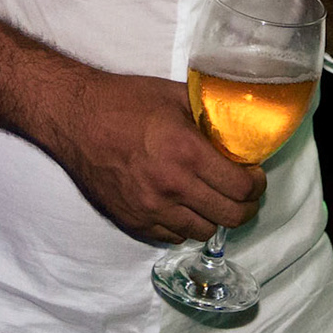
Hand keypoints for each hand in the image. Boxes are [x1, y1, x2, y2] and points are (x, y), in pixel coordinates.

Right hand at [38, 69, 263, 243]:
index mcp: (187, 153)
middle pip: (230, 217)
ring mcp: (151, 209)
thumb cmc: (125, 102)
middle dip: (245, 206)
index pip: (242, 188)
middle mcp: (172, 188)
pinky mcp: (133, 221)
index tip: (254, 175)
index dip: (256, 184)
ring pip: (203, 231)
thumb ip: (209, 116)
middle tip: (243, 192)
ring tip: (210, 197)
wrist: (76, 118)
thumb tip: (239, 127)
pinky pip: (173, 236)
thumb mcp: (174, 96)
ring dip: (213, 216)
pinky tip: (181, 204)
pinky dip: (184, 224)